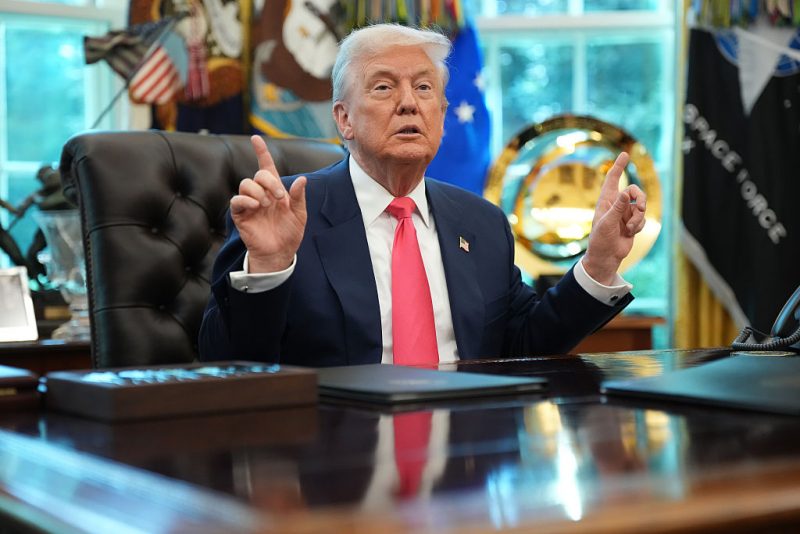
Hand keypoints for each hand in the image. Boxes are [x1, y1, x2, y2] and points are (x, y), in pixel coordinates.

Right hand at [230, 135, 306, 272]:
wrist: (280, 253)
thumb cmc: (289, 233)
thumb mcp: (300, 214)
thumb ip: (299, 197)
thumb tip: (302, 179)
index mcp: (275, 190)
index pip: (266, 166)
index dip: (261, 152)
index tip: (256, 138)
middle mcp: (261, 194)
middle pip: (258, 174)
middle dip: (269, 181)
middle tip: (279, 196)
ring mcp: (250, 204)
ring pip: (246, 184)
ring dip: (258, 191)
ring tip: (266, 204)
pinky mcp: (241, 215)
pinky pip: (236, 201)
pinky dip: (245, 200)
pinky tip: (256, 206)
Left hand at [582, 152, 646, 284]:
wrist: (607, 256)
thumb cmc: (601, 239)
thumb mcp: (607, 223)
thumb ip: (618, 208)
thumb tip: (627, 193)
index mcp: (606, 200)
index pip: (612, 179)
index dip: (618, 166)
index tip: (624, 154)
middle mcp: (616, 204)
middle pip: (635, 191)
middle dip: (641, 198)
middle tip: (641, 207)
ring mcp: (625, 213)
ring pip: (641, 206)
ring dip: (638, 217)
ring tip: (629, 228)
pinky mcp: (632, 222)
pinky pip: (643, 218)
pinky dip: (639, 225)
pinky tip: (630, 233)